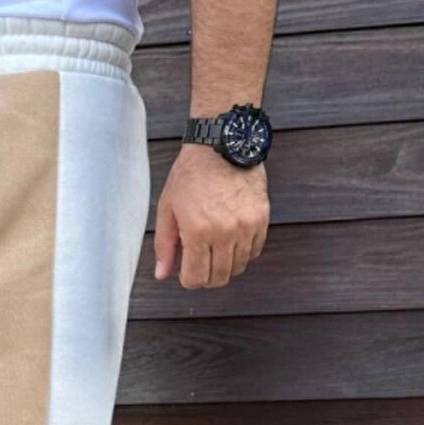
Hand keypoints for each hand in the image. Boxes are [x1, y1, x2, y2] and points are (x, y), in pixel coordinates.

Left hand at [154, 144, 269, 287]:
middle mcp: (224, 232)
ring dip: (226, 265)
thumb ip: (165, 244)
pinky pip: (255, 251)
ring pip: (239, 267)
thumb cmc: (191, 174)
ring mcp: (245, 227)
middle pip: (219, 278)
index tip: (187, 271)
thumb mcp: (168, 208)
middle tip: (200, 262)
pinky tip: (231, 239)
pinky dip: (243, 252)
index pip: (196, 278)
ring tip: (215, 247)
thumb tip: (162, 274)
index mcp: (197, 231)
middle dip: (207, 276)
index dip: (188, 279)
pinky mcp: (261, 219)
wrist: (221, 145)